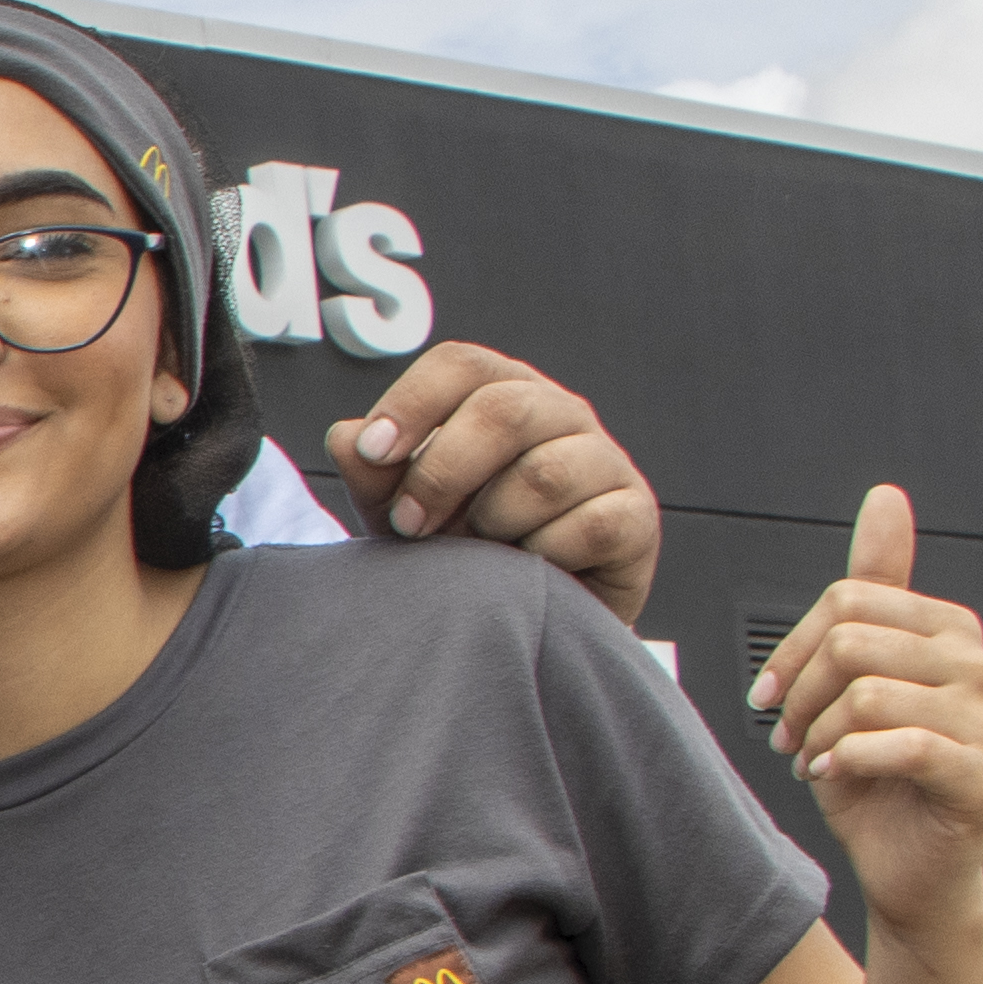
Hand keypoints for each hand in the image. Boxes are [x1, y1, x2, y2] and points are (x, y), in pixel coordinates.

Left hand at [330, 340, 661, 619]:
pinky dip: (545, 555)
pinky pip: (591, 526)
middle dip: (442, 472)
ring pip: (546, 474)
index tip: (373, 453)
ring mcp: (605, 462)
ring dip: (493, 521)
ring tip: (478, 550)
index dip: (412, 402)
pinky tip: (528, 570)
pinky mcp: (636, 517)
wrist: (521, 618)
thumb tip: (346, 439)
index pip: (461, 364)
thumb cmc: (461, 547)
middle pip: (504, 410)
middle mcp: (560, 413)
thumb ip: (375, 477)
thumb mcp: (403, 511)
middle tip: (409, 525)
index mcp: (501, 392)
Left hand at [752, 484, 982, 926]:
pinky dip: (849, 761)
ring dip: (819, 734)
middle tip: (791, 735)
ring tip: (817, 758)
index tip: (773, 694)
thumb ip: (872, 587)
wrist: (907, 864)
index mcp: (949, 631)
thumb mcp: (858, 674)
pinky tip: (835, 776)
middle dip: (801, 695)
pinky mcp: (982, 776)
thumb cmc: (878, 774)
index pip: (849, 599)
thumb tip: (888, 498)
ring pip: (866, 694)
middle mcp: (979, 665)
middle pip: (853, 641)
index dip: (793, 650)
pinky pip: (898, 745)